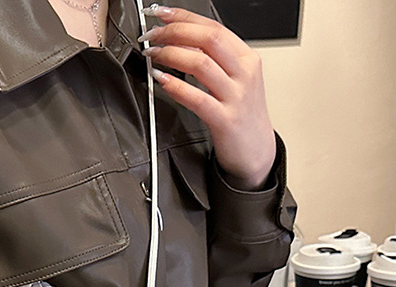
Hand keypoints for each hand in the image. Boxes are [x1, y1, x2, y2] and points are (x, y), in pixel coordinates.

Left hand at [140, 5, 275, 189]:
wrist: (256, 152)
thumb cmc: (240, 116)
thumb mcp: (234, 81)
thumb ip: (213, 61)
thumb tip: (181, 43)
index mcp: (247, 58)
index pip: (214, 26)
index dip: (184, 16)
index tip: (161, 12)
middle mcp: (244, 73)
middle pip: (208, 38)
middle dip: (174, 31)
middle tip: (151, 35)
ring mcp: (236, 96)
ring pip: (201, 63)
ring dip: (170, 54)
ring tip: (151, 55)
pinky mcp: (225, 120)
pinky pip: (197, 98)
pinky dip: (175, 86)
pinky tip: (160, 80)